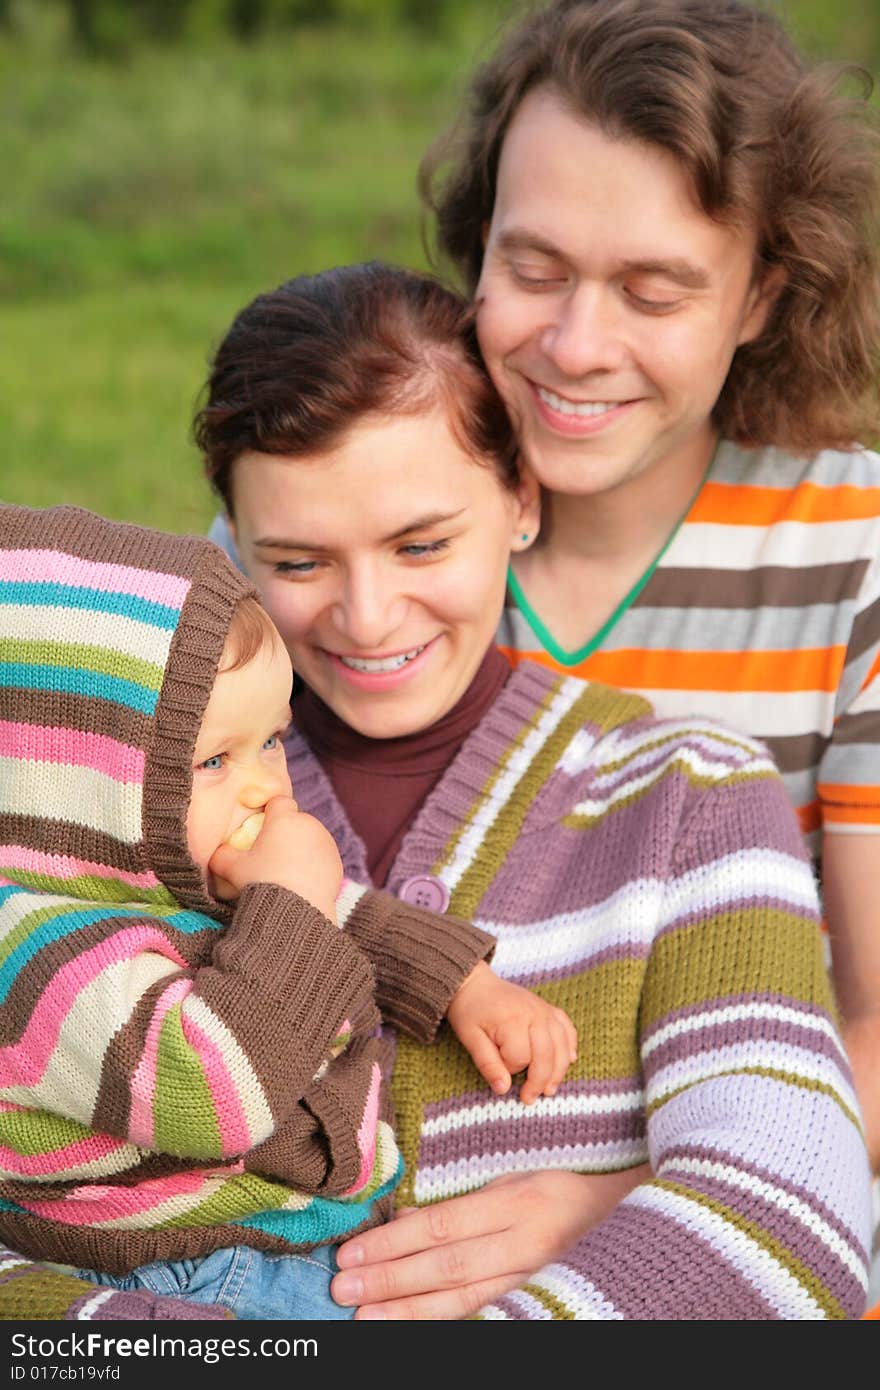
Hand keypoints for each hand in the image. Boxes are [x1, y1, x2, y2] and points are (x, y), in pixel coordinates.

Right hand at [208, 795, 342, 921]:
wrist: (295, 911)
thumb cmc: (262, 882)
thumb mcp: (232, 868)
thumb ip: (222, 855)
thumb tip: (217, 853)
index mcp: (284, 819)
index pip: (279, 801)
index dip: (270, 812)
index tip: (262, 828)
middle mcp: (309, 825)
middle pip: (295, 821)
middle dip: (285, 833)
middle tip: (270, 856)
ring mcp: (327, 843)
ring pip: (310, 839)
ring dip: (300, 849)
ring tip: (285, 873)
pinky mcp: (338, 862)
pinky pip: (321, 857)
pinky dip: (313, 865)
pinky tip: (301, 883)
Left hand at [331, 1166, 649, 1318]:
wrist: (626, 1218)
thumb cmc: (560, 1193)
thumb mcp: (511, 1181)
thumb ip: (460, 1203)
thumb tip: (404, 1218)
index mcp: (513, 1202)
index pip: (441, 1226)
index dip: (393, 1243)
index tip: (352, 1254)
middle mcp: (521, 1243)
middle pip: (445, 1267)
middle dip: (390, 1280)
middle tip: (344, 1291)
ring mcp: (531, 1278)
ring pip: (462, 1301)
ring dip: (408, 1311)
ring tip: (365, 1319)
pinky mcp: (535, 1300)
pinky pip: (484, 1314)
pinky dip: (444, 1322)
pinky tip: (413, 1326)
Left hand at [446, 961, 576, 1102]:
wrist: (475, 984)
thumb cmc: (470, 1012)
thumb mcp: (470, 1038)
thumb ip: (487, 1064)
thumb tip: (503, 1089)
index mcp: (512, 1020)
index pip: (520, 1057)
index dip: (510, 1069)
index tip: (499, 1071)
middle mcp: (534, 1013)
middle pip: (547, 1054)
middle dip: (541, 1080)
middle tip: (530, 1099)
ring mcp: (544, 1010)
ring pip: (562, 1045)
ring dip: (559, 1070)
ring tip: (550, 1089)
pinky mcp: (549, 1009)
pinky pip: (567, 1029)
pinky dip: (570, 1046)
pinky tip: (569, 1060)